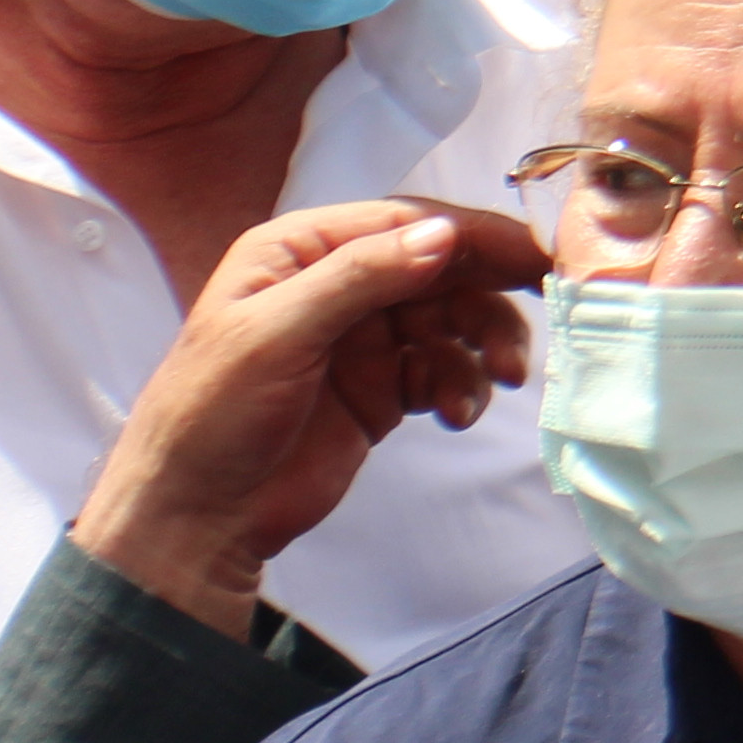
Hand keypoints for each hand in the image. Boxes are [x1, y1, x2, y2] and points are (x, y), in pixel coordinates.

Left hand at [71, 200, 550, 640]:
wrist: (194, 519)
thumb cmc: (210, 415)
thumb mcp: (276, 333)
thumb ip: (359, 277)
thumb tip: (445, 234)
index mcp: (299, 251)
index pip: (404, 222)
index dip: (473, 233)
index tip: (535, 252)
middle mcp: (336, 285)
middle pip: (439, 268)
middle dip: (490, 291)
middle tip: (547, 304)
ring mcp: (361, 340)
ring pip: (450, 320)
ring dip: (483, 345)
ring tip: (500, 380)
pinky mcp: (380, 391)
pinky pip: (442, 372)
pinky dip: (462, 388)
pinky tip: (457, 414)